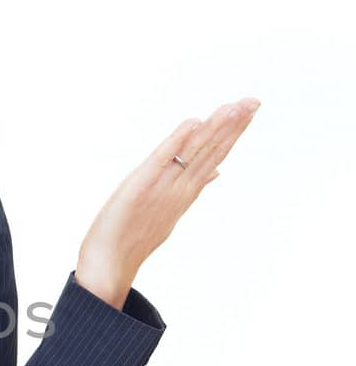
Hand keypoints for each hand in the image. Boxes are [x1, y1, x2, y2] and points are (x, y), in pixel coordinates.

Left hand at [75, 97, 261, 306]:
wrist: (111, 263)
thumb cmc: (135, 237)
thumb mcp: (169, 210)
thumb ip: (194, 187)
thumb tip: (216, 172)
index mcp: (186, 190)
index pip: (215, 155)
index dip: (233, 133)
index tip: (250, 111)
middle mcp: (179, 187)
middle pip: (211, 151)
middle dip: (233, 125)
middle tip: (254, 101)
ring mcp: (163, 187)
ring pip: (195, 152)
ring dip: (215, 128)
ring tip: (235, 107)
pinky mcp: (141, 186)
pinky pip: (162, 160)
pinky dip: (178, 141)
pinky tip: (193, 123)